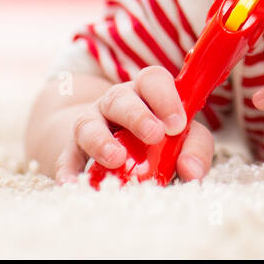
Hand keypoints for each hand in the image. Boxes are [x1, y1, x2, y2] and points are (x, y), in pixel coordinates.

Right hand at [54, 65, 213, 184]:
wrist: (119, 148)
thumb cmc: (161, 139)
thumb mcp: (184, 138)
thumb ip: (195, 148)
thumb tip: (192, 171)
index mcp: (146, 93)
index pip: (152, 80)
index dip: (165, 98)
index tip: (177, 125)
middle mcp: (116, 103)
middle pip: (120, 99)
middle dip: (137, 116)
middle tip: (154, 135)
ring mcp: (92, 123)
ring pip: (88, 123)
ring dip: (101, 141)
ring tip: (116, 159)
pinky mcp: (72, 149)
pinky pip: (67, 157)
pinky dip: (69, 170)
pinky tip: (73, 183)